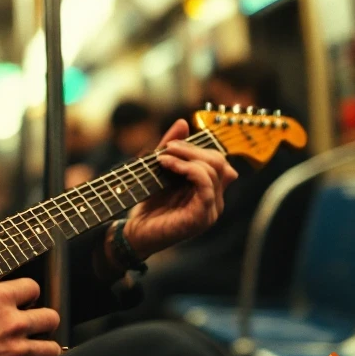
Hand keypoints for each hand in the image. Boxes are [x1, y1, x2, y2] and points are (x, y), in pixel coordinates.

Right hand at [0, 278, 61, 355]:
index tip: (29, 302)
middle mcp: (11, 321)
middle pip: (51, 317)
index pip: (33, 287)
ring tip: (37, 349)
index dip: (31, 295)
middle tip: (38, 326)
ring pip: (51, 348)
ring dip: (44, 348)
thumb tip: (0, 301)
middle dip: (45, 321)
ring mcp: (15, 348)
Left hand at [121, 119, 237, 259]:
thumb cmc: (147, 203)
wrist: (134, 232)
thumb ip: (171, 149)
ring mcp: (210, 210)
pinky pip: (205, 185)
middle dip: (192, 148)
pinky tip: (167, 165)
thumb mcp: (158, 170)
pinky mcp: (201, 217)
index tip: (171, 144)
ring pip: (214, 170)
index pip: (218, 160)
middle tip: (167, 147)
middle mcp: (215, 200)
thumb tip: (183, 122)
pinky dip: (187, 168)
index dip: (198, 147)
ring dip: (186, 156)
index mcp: (209, 190)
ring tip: (163, 157)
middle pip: (220, 162)